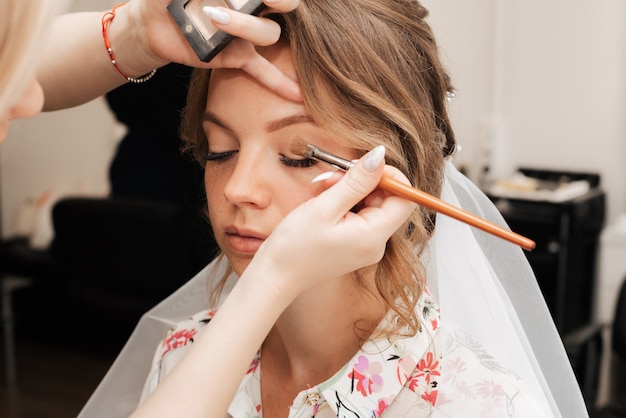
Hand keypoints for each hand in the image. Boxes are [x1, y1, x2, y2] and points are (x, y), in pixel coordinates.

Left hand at [127, 0, 300, 100]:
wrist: (152, 21)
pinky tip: (297, 95)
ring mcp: (247, 35)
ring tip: (215, 17)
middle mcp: (252, 9)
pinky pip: (262, 70)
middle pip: (279, 7)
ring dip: (246, 25)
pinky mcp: (237, 57)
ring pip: (268, 33)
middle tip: (243, 3)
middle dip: (266, 6)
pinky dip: (280, 82)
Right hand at [248, 146, 416, 301]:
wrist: (276, 275)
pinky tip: (325, 201)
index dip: (391, 177)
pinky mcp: (355, 244)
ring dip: (350, 190)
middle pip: (387, 200)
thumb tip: (380, 156)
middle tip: (335, 176)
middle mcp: (376, 243)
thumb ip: (357, 181)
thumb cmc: (295, 246)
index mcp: (374, 236)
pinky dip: (344, 203)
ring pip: (371, 205)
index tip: (365, 167)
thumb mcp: (325, 207)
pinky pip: (359, 216)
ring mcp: (366, 245)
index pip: (405, 199)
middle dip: (364, 182)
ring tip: (324, 189)